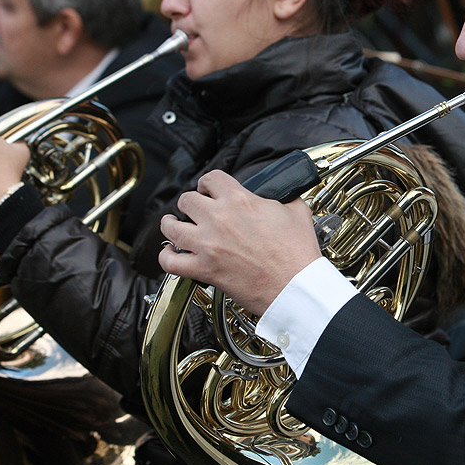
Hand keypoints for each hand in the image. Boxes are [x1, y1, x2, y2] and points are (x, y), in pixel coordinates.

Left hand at [159, 170, 321, 314]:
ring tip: (172, 224)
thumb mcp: (296, 212)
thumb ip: (283, 198)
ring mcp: (208, 244)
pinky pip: (170, 262)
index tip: (209, 190)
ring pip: (171, 227)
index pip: (211, 178)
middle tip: (195, 209)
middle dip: (190, 202)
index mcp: (240, 200)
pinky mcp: (204, 269)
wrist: (295, 286)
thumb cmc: (297, 254)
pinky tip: (170, 254)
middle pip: (186, 199)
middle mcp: (219, 219)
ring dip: (170, 224)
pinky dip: (166, 257)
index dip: (208, 183)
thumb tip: (279, 195)